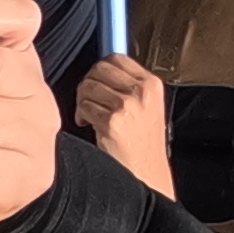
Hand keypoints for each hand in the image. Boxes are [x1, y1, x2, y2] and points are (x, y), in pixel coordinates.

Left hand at [70, 54, 175, 193]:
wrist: (147, 174)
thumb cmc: (143, 145)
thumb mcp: (147, 107)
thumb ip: (130, 85)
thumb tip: (102, 67)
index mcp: (152, 84)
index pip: (117, 58)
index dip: (101, 68)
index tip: (97, 79)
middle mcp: (141, 92)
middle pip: (100, 69)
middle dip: (89, 83)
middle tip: (89, 99)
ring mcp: (127, 106)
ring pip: (88, 86)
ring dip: (83, 100)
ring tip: (90, 115)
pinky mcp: (112, 121)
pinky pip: (84, 106)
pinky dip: (81, 115)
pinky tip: (89, 125)